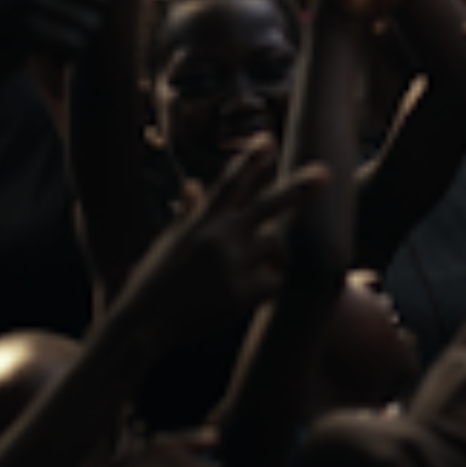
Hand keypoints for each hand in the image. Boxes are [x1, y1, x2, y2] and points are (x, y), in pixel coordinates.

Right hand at [118, 137, 323, 344]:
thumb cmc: (152, 283)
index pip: (230, 183)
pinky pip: (274, 282)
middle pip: (267, 205)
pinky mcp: (240, 295)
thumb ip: (188, 212)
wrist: (140, 328)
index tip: (268, 138)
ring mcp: (231, 266)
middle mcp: (219, 238)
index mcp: (202, 222)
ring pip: (275, 246)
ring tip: (255, 266)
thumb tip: (191, 184)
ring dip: (275, 254)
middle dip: (298, 188)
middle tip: (326, 173)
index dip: (250, 159)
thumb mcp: (167, 241)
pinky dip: (271, 285)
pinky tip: (254, 294)